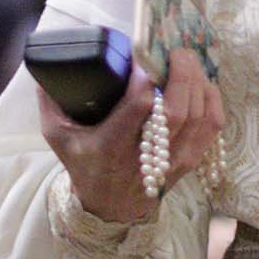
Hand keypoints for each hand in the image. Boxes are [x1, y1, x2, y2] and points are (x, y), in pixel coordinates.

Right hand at [42, 49, 224, 226]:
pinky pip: (212, 128)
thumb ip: (51, 103)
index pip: (137, 108)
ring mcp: (172, 162)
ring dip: (199, 83)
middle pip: (176, 111)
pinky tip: (203, 84)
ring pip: (198, 117)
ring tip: (189, 62)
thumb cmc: (84, 164)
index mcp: (110, 147)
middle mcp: (145, 157)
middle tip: (176, 51)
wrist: (110, 207)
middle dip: (182, 75)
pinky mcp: (189, 161)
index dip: (144, 78)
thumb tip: (46, 71)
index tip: (141, 58)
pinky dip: (212, 101)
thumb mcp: (58, 137)